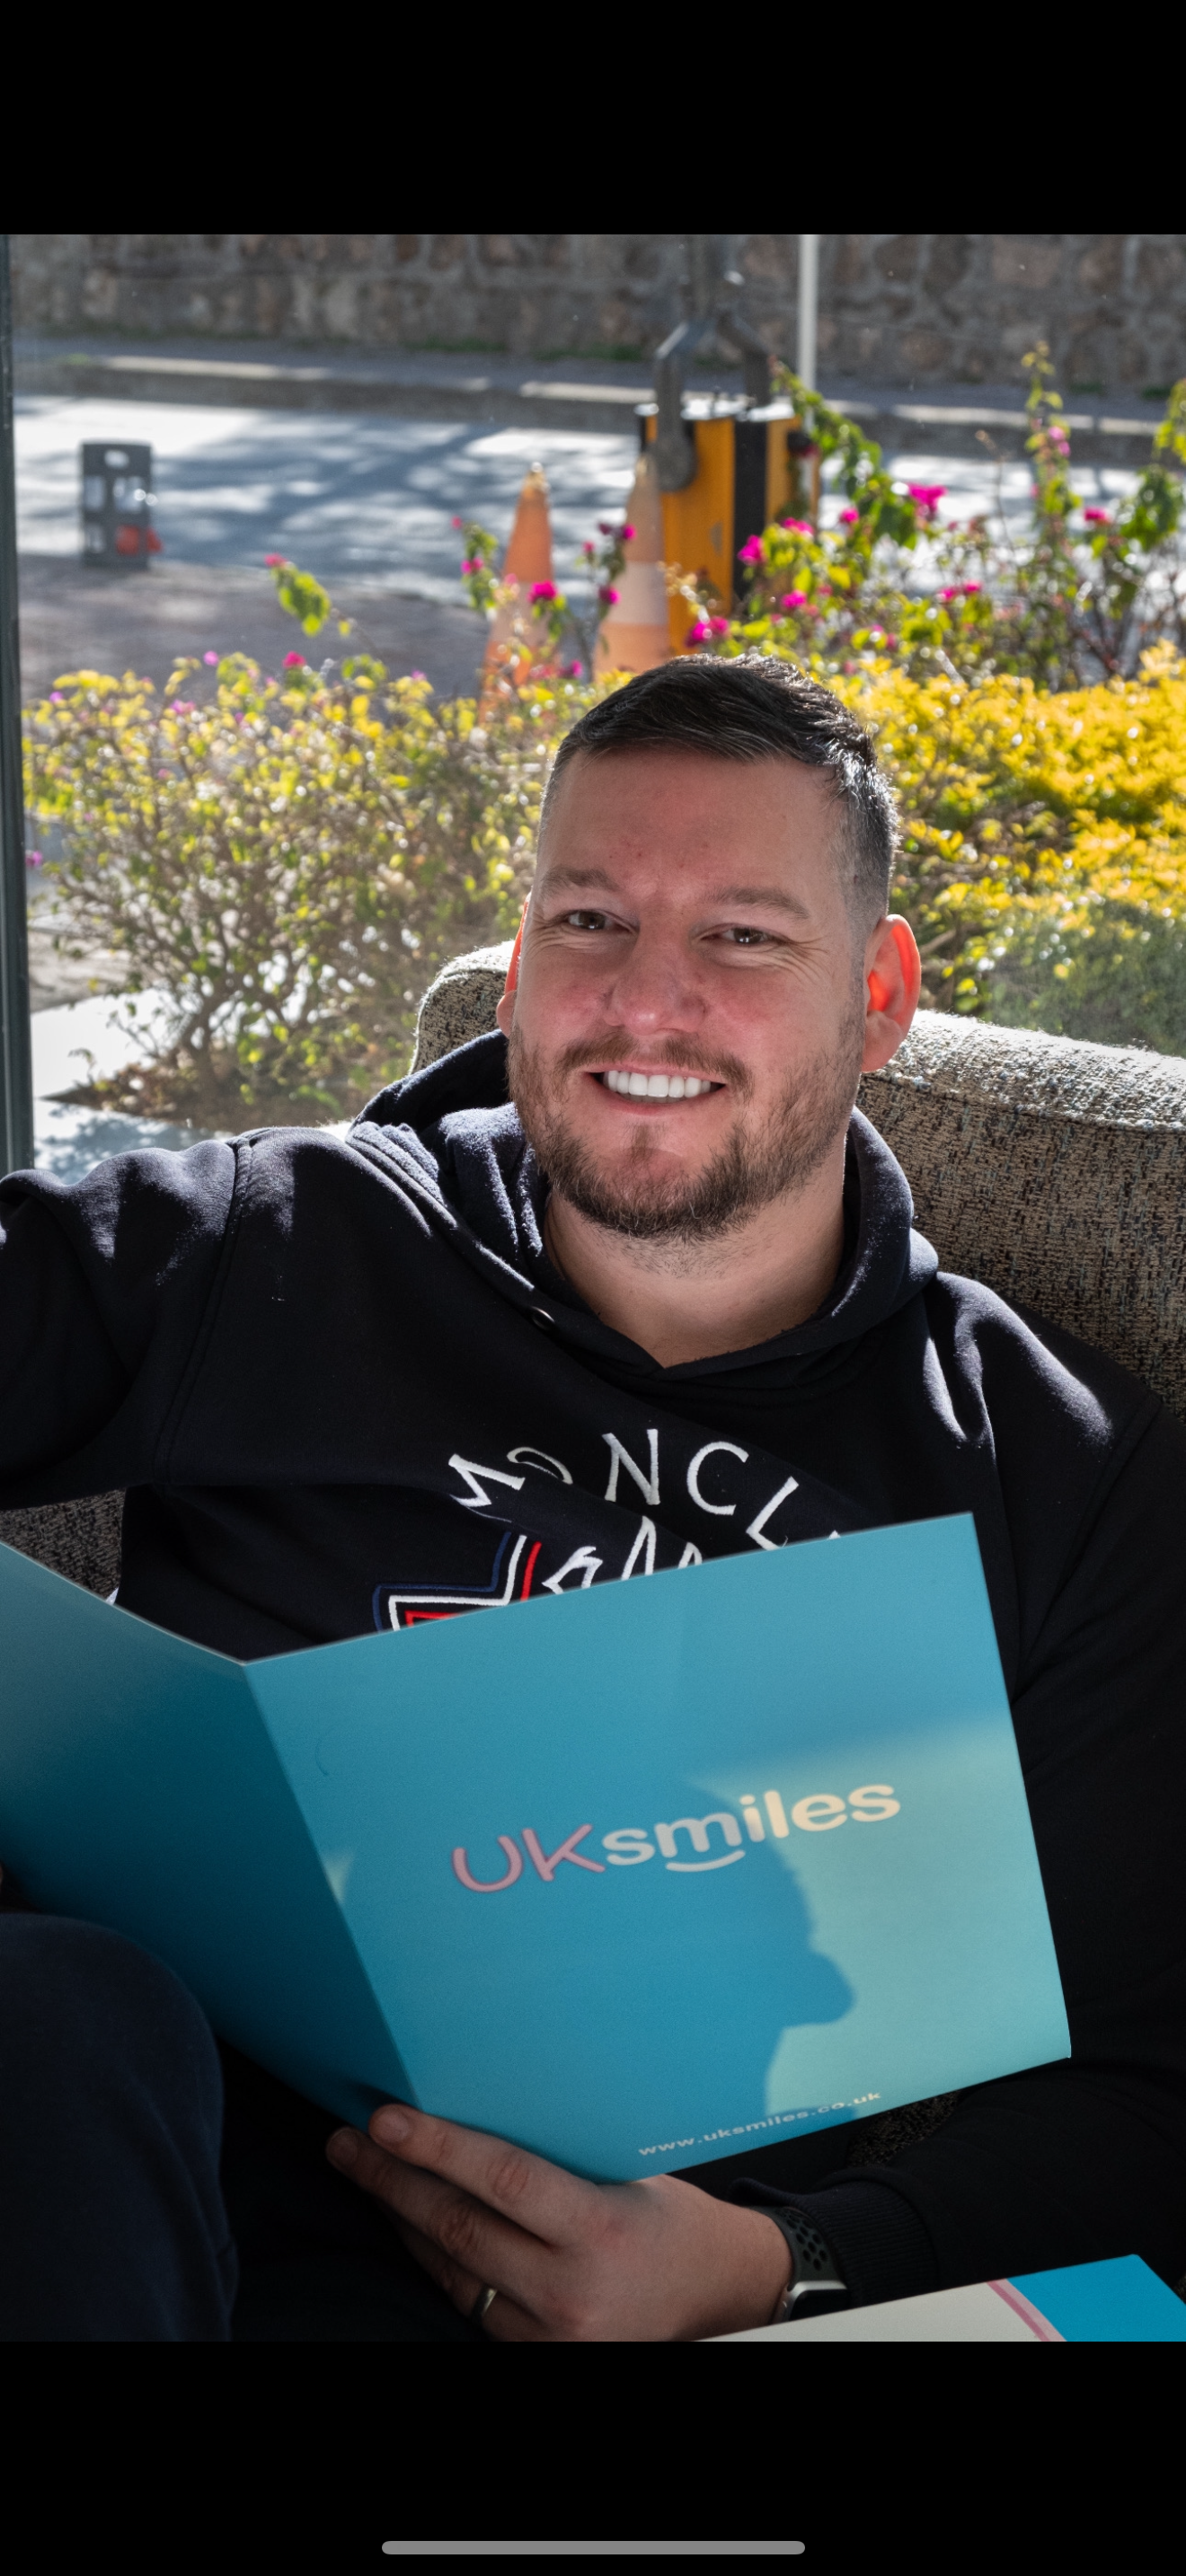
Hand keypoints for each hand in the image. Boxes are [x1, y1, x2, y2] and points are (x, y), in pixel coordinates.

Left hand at [326, 2104, 790, 2341]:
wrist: (718, 2297)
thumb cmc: (670, 2220)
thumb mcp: (628, 2173)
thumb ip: (558, 2156)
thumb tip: (477, 2100)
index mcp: (601, 2231)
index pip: (503, 2181)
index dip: (437, 2148)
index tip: (385, 2119)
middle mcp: (571, 2292)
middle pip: (458, 2228)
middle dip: (392, 2180)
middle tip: (349, 2140)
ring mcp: (549, 2335)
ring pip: (450, 2269)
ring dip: (399, 2218)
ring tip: (364, 2171)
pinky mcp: (535, 2356)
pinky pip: (465, 2301)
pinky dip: (432, 2259)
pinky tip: (408, 2223)